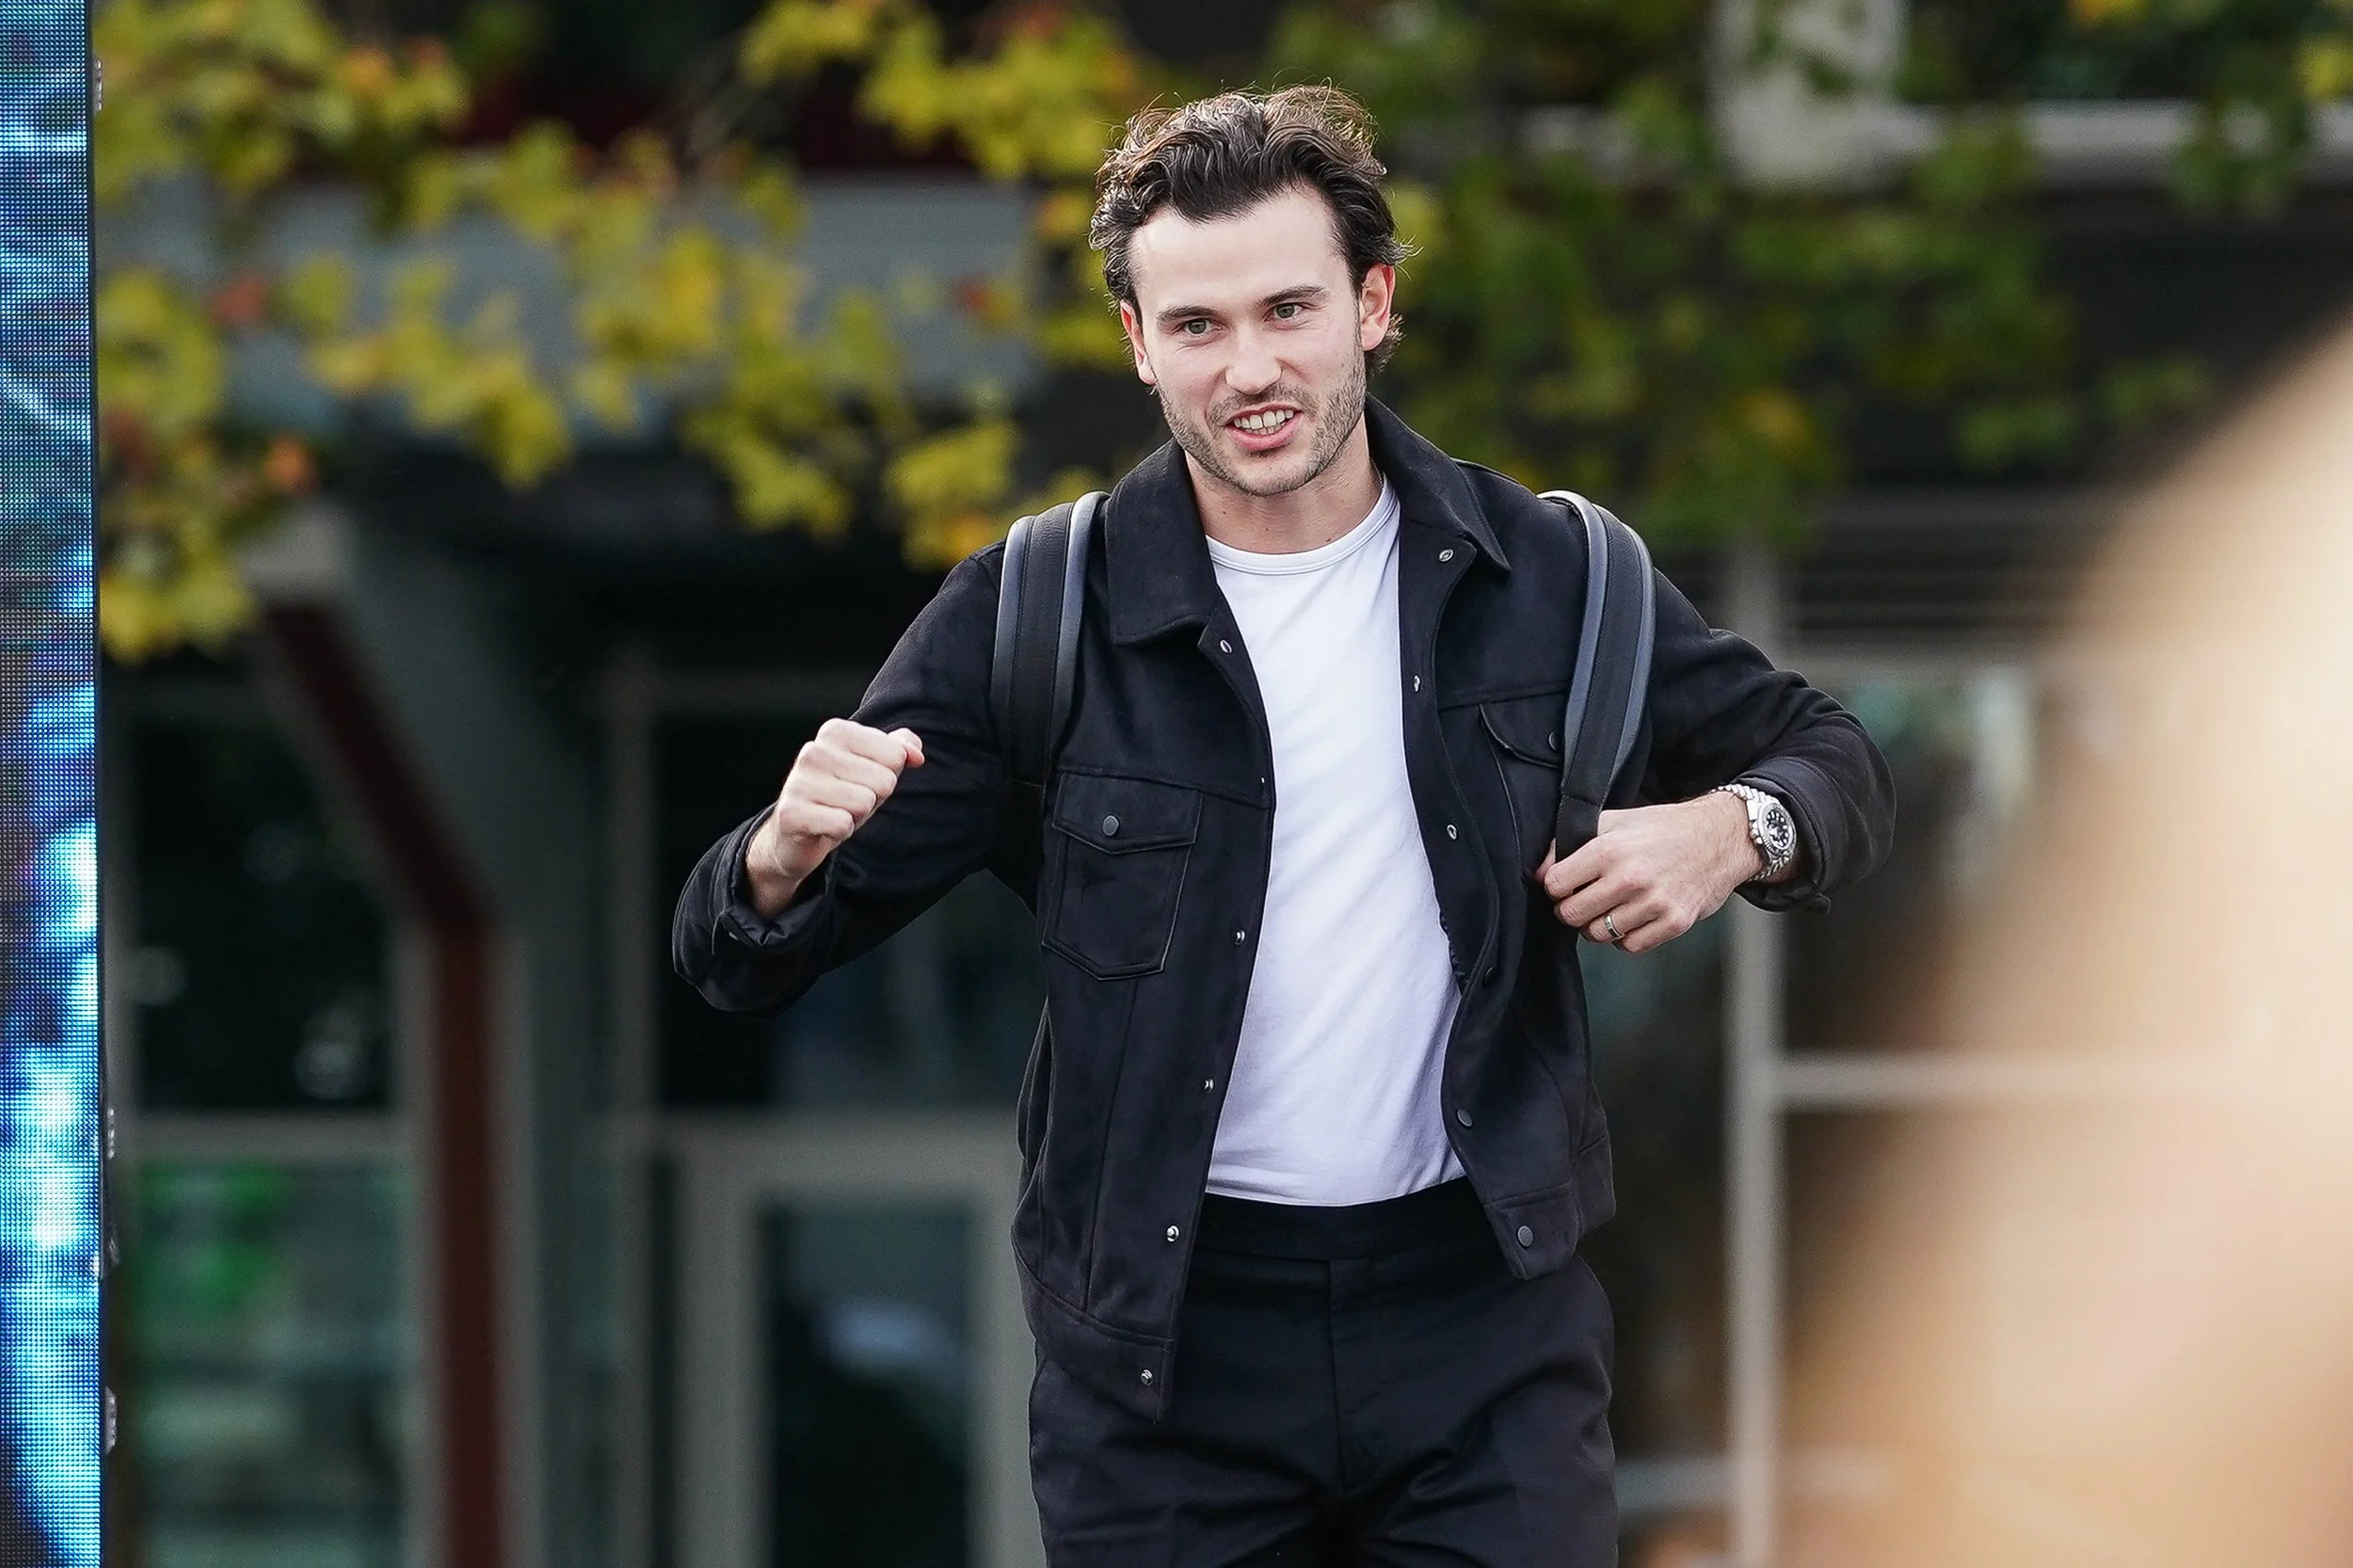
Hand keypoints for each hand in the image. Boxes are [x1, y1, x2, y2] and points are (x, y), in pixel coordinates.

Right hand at [744, 719, 924, 916]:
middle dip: (872, 798)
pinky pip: (843, 824)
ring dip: (856, 816)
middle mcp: (813, 750)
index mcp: (835, 731)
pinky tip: (824, 827)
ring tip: (835, 812)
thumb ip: (901, 749)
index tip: (862, 781)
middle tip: (847, 801)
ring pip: (864, 803)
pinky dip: (840, 832)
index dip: (886, 776)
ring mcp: (798, 780)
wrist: (795, 833)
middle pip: (883, 781)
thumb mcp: (875, 767)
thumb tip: (916, 756)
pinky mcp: (790, 812)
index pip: (896, 755)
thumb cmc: (841, 794)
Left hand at [1535, 792, 1761, 954]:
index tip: (1564, 885)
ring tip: (1607, 908)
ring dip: (1595, 925)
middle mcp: (1630, 878)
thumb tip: (1538, 872)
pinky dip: (1624, 937)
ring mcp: (1653, 903)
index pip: (1555, 884)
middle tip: (1581, 900)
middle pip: (1571, 915)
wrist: (1720, 838)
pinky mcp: (1673, 923)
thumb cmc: (1663, 829)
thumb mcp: (1615, 821)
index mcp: (1609, 849)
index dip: (1554, 887)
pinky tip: (1630, 919)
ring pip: (1597, 935)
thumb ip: (1573, 843)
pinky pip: (1630, 946)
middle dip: (1569, 909)